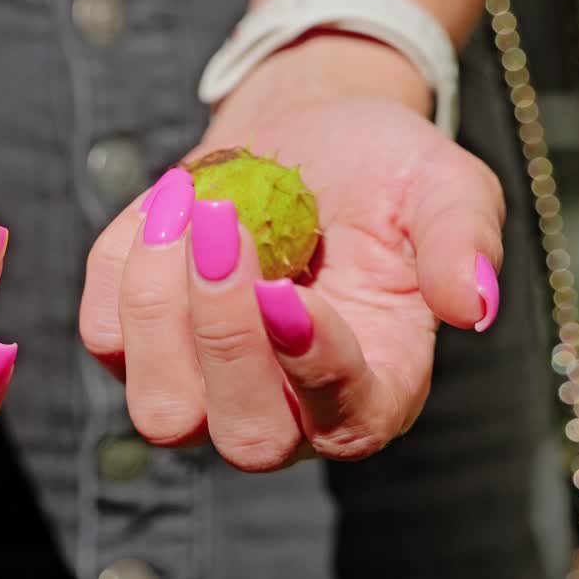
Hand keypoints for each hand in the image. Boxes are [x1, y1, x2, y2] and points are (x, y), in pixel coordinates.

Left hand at [80, 37, 501, 471]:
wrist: (299, 141)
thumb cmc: (381, 173)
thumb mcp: (443, 186)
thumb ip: (462, 241)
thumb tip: (473, 307)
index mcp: (375, 390)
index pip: (343, 413)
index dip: (311, 363)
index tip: (286, 290)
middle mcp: (287, 413)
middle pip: (242, 436)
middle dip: (222, 334)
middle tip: (225, 223)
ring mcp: (204, 395)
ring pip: (160, 408)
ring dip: (157, 304)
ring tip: (189, 201)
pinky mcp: (137, 355)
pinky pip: (105, 337)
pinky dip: (120, 266)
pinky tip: (167, 205)